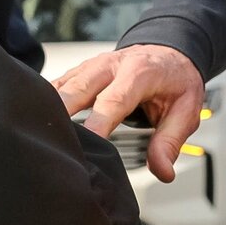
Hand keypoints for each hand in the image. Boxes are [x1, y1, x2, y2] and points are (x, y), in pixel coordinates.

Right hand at [53, 44, 204, 182]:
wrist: (169, 53)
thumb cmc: (175, 82)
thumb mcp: (187, 111)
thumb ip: (170, 142)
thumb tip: (162, 171)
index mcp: (139, 73)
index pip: (113, 100)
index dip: (97, 124)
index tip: (87, 147)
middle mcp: (111, 65)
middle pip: (78, 88)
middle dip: (62, 112)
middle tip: (51, 141)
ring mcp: (91, 66)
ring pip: (63, 85)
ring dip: (49, 107)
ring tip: (40, 134)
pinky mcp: (79, 71)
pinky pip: (57, 84)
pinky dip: (46, 101)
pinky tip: (38, 120)